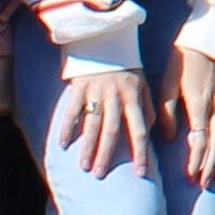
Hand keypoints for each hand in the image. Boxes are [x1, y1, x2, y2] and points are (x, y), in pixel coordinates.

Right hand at [54, 65, 154, 179]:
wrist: (105, 38)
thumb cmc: (126, 65)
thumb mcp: (143, 83)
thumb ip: (147, 107)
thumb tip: (151, 131)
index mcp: (134, 97)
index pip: (140, 130)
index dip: (141, 153)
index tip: (140, 173)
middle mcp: (116, 97)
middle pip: (112, 131)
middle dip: (107, 155)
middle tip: (101, 175)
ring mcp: (96, 92)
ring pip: (92, 124)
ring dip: (88, 147)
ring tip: (84, 166)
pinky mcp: (79, 86)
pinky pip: (72, 111)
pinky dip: (67, 127)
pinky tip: (63, 144)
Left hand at [163, 48, 214, 189]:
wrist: (212, 40)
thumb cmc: (184, 61)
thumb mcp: (168, 82)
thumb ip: (167, 111)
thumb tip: (168, 138)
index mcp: (199, 103)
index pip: (200, 139)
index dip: (196, 160)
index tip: (190, 176)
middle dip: (210, 166)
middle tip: (203, 184)